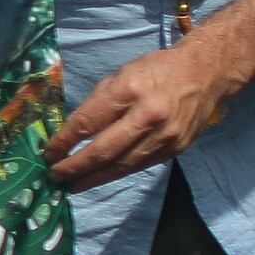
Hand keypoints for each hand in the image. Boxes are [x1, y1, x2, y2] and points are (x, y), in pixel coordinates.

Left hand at [48, 35, 237, 190]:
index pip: (88, 122)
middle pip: (104, 151)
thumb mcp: (121, 73)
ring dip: (93, 178)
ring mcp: (165, 135)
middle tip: (55, 176)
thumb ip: (97, 102)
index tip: (48, 153)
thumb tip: (70, 131)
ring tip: (72, 185)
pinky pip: (139, 165)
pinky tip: (100, 177)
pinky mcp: (176, 148)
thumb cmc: (157, 70)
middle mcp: (148, 115)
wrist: (206, 73)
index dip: (64, 142)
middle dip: (75, 167)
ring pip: (122, 165)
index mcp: (130, 90)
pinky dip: (116, 173)